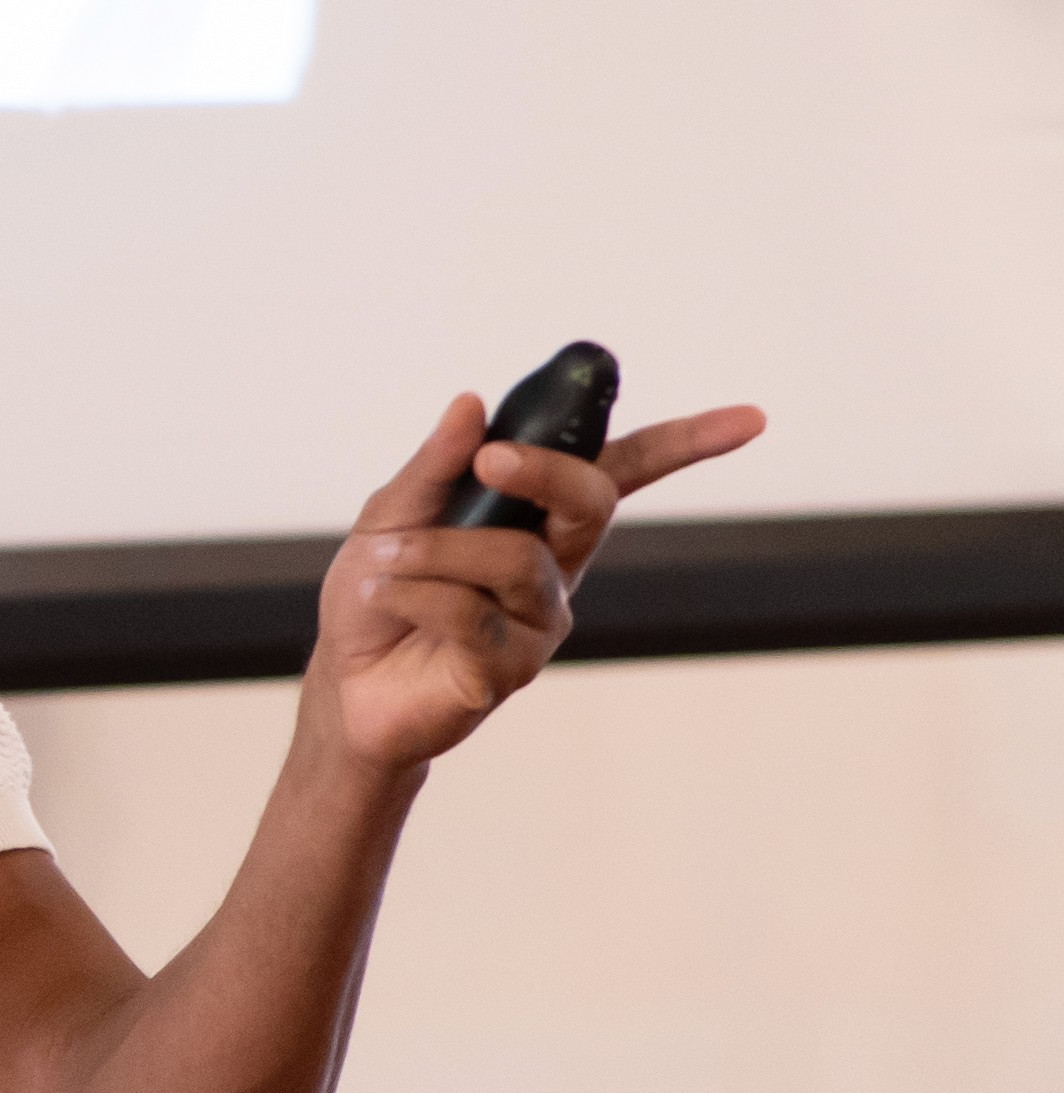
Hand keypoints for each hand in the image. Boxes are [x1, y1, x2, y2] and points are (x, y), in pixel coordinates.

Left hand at [308, 390, 767, 772]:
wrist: (344, 687)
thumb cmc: (374, 597)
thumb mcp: (391, 517)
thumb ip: (434, 465)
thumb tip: (472, 404)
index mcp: (538, 520)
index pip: (622, 473)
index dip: (686, 445)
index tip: (749, 420)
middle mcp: (555, 568)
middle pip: (593, 503)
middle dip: (544, 470)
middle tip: (489, 460)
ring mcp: (541, 620)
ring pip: (515, 560)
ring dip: (438, 551)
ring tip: (384, 562)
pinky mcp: (512, 668)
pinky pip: (473, 613)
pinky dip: (417, 595)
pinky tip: (384, 598)